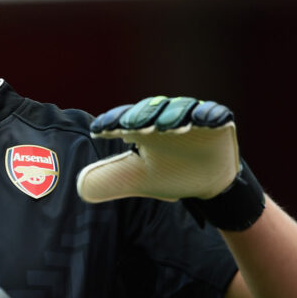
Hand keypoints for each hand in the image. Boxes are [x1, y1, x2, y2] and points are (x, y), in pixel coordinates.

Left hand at [77, 96, 239, 201]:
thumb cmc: (166, 173)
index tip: (98, 131)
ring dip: (174, 115)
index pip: (123, 120)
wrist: (205, 180)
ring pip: (181, 110)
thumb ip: (110, 180)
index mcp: (142, 128)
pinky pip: (214, 114)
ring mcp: (191, 118)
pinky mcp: (216, 122)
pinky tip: (205, 119)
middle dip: (142, 116)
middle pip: (151, 111)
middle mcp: (164, 118)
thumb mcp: (136, 179)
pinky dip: (210, 115)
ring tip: (170, 126)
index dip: (111, 123)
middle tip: (132, 126)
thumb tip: (80, 187)